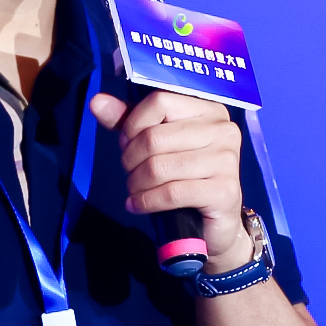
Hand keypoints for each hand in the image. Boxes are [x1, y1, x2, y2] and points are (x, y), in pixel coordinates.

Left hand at [90, 90, 251, 270]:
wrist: (214, 224)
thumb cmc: (185, 178)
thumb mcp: (157, 145)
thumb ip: (129, 121)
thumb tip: (97, 102)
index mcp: (209, 110)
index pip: (159, 101)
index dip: (132, 125)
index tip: (127, 144)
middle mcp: (224, 130)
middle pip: (155, 137)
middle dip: (131, 160)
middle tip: (130, 173)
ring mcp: (227, 161)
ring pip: (159, 167)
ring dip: (136, 184)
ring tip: (135, 191)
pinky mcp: (224, 191)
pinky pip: (171, 193)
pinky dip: (147, 201)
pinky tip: (138, 205)